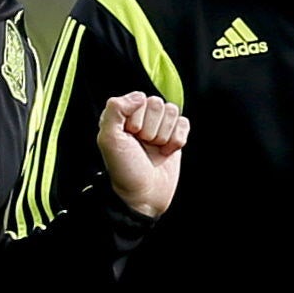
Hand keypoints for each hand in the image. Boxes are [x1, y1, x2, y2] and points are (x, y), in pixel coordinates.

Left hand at [97, 93, 186, 218]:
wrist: (143, 196)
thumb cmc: (124, 169)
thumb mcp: (108, 138)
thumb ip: (115, 109)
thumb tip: (140, 96)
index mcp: (122, 114)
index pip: (140, 99)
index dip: (137, 120)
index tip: (130, 137)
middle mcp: (141, 117)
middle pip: (158, 104)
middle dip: (152, 129)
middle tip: (143, 146)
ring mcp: (159, 126)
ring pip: (173, 112)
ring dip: (164, 135)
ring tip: (154, 149)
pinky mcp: (175, 136)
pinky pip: (184, 123)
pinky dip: (178, 139)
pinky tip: (167, 151)